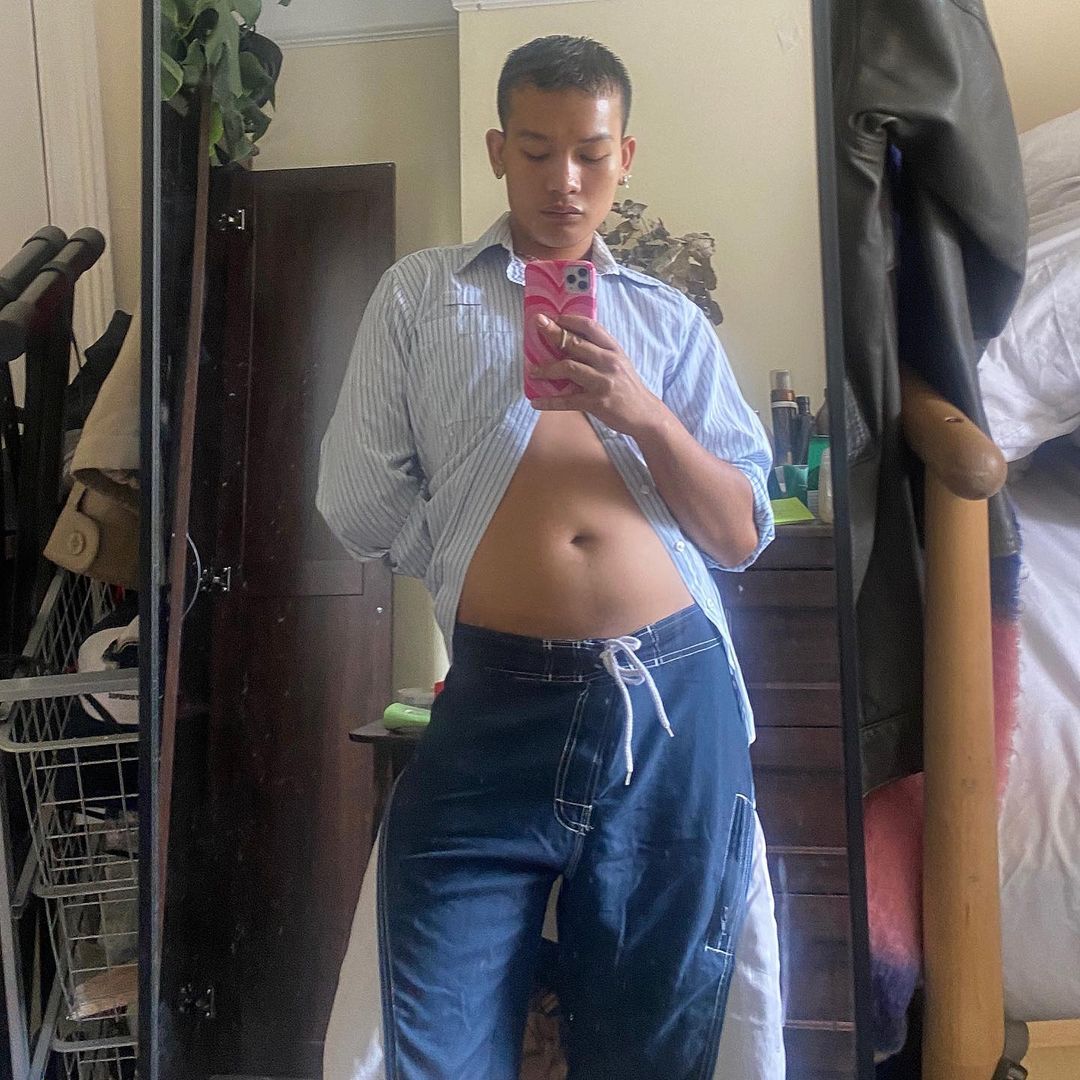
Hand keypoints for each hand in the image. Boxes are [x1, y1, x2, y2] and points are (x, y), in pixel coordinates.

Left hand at [531, 313, 668, 437]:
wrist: (644, 414)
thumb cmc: (627, 387)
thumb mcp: (619, 363)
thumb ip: (599, 352)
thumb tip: (569, 343)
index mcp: (613, 349)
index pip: (591, 327)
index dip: (570, 319)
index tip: (554, 316)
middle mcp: (608, 362)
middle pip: (575, 343)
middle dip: (553, 333)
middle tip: (537, 325)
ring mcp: (602, 382)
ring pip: (569, 368)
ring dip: (547, 369)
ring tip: (532, 371)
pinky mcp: (597, 402)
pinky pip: (568, 400)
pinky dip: (550, 402)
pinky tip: (536, 402)